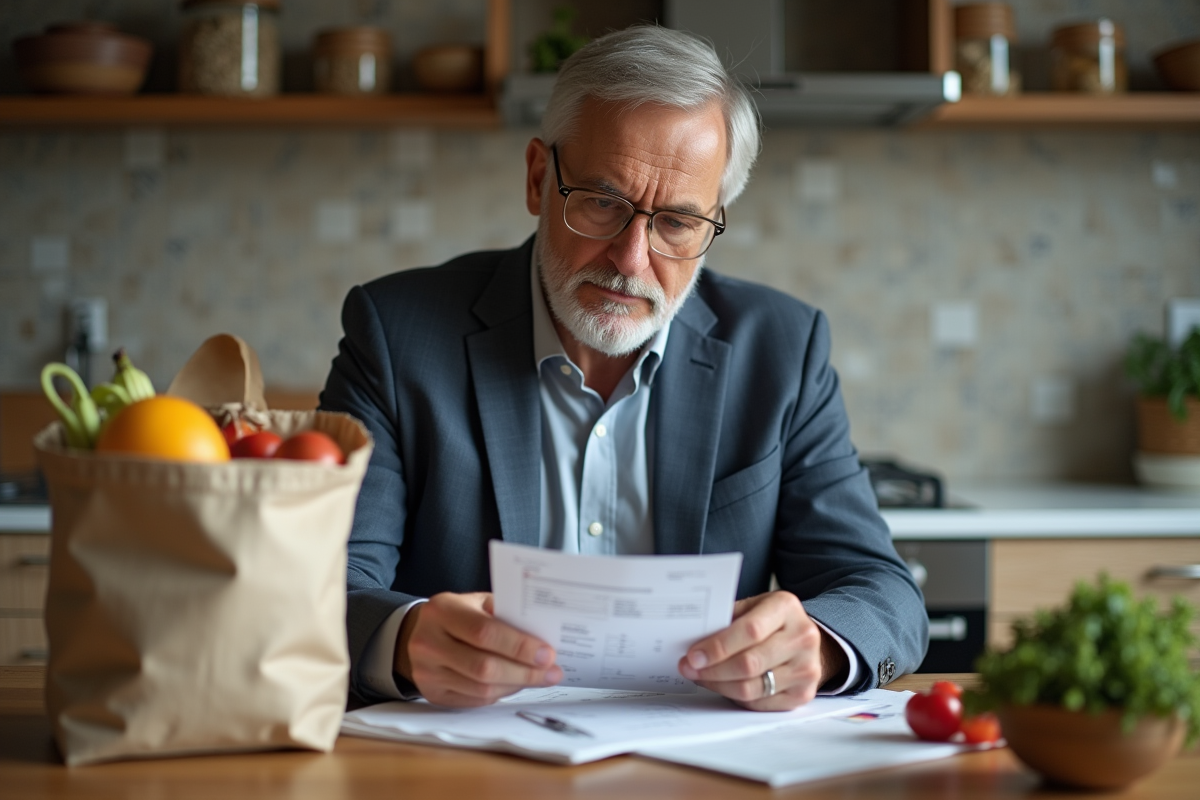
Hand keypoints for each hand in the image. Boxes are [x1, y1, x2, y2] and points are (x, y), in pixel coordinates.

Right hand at [396, 591, 562, 706]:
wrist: (419, 633)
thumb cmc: (458, 615)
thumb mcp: (476, 602)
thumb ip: (504, 614)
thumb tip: (543, 635)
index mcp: (442, 610)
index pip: (484, 632)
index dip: (519, 646)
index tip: (547, 653)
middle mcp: (428, 642)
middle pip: (484, 666)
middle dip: (524, 672)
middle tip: (552, 672)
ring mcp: (427, 671)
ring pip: (481, 688)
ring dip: (516, 685)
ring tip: (539, 678)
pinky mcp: (432, 693)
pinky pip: (475, 700)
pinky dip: (501, 693)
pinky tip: (515, 684)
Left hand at [677, 591, 847, 710]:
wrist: (806, 639)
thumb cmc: (772, 621)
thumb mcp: (753, 606)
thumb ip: (728, 619)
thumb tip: (693, 639)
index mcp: (786, 608)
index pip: (750, 631)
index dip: (718, 646)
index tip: (694, 655)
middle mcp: (802, 638)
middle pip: (750, 663)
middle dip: (713, 669)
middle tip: (689, 668)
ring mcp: (806, 668)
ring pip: (752, 688)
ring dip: (719, 685)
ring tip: (702, 677)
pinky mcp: (803, 693)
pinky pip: (759, 703)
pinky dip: (735, 697)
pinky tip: (723, 686)